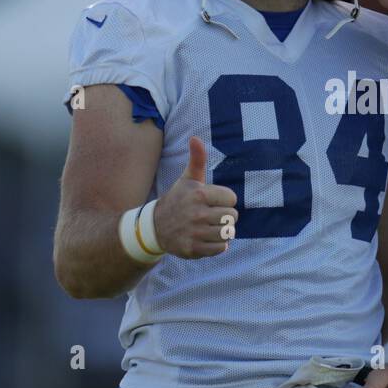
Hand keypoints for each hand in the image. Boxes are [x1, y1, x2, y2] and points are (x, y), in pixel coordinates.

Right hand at [152, 137, 238, 258]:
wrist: (155, 227)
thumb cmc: (178, 199)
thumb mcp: (187, 179)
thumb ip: (197, 159)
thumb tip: (195, 138)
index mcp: (199, 194)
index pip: (232, 199)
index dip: (224, 200)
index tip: (211, 201)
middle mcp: (198, 214)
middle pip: (232, 216)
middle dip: (224, 216)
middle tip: (210, 215)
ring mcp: (195, 233)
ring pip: (228, 233)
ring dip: (222, 231)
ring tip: (209, 227)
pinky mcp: (194, 249)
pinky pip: (221, 248)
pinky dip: (217, 245)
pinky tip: (206, 238)